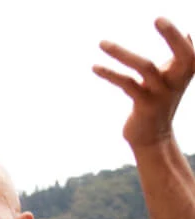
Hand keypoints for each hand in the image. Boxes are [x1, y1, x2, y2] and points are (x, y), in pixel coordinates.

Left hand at [95, 18, 193, 147]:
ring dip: (122, 53)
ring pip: (145, 67)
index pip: (191, 51)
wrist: (153, 138)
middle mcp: (177, 81)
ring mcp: (161, 94)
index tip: (165, 19)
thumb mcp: (172, 78)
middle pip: (184, 55)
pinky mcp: (144, 106)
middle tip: (158, 18)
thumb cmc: (161, 102)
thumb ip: (178, 59)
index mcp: (185, 72)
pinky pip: (127, 84)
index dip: (182, 37)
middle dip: (172, 36)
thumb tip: (189, 34)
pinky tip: (95, 67)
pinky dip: (110, 74)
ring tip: (102, 43)